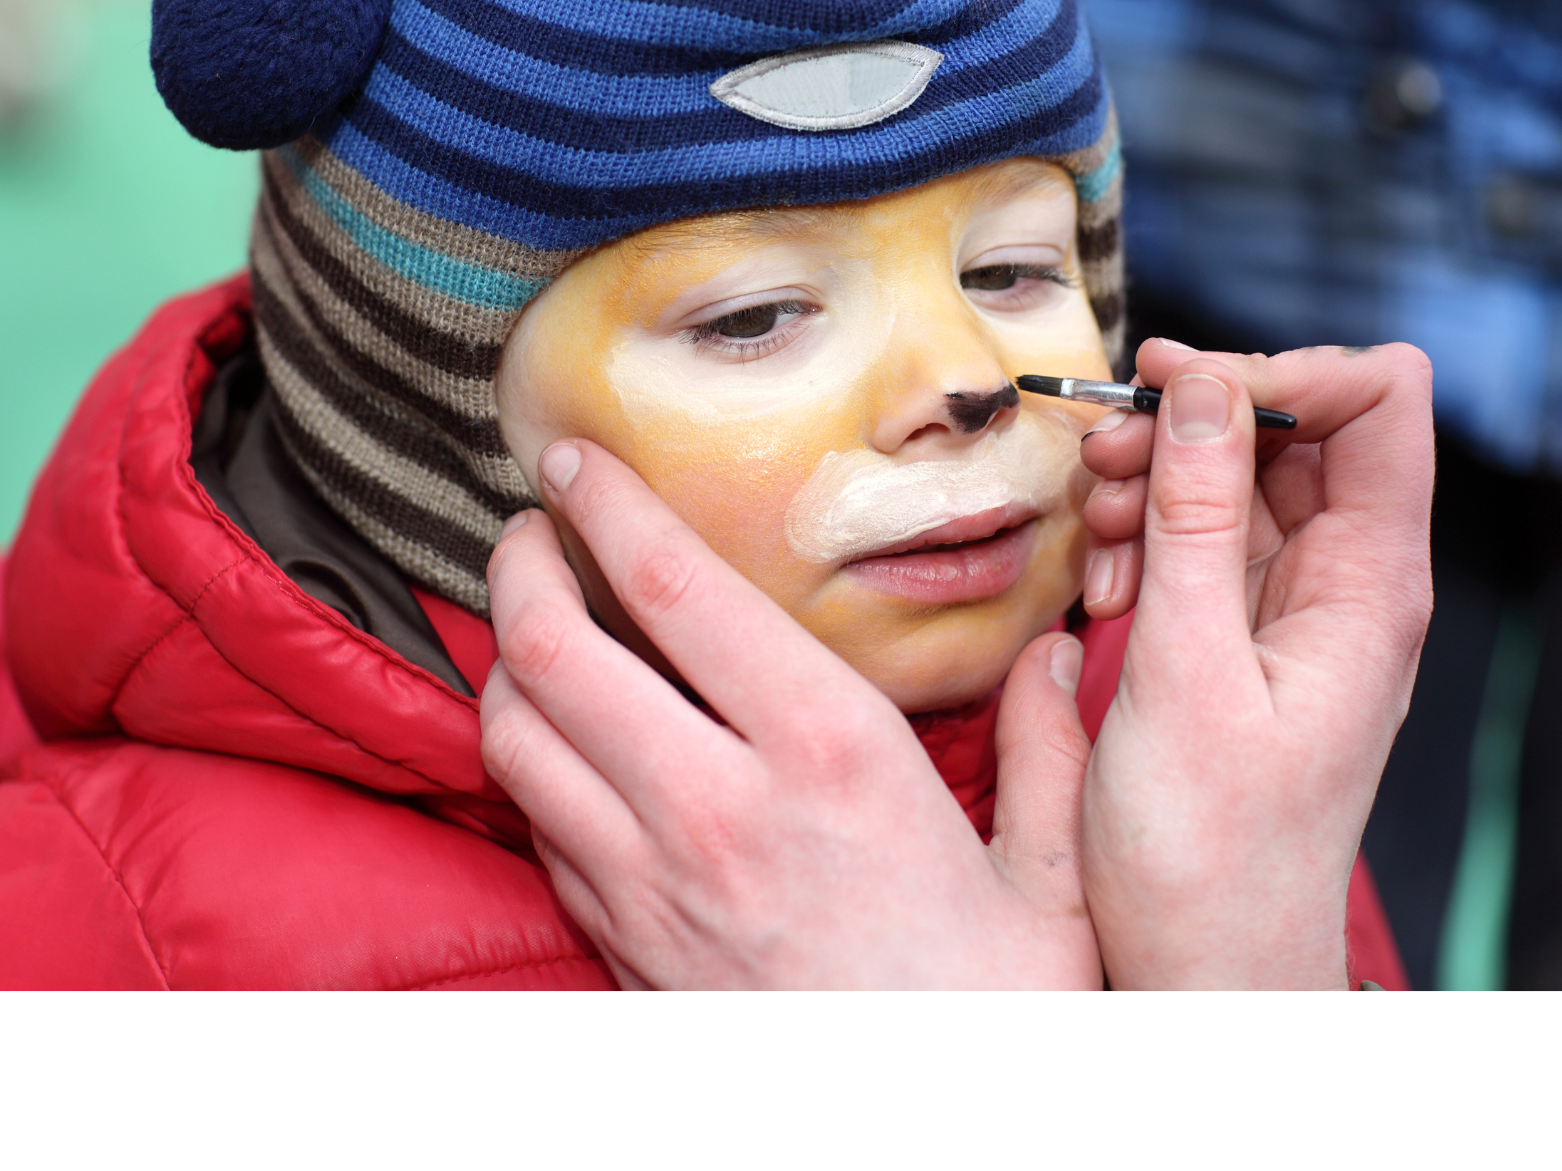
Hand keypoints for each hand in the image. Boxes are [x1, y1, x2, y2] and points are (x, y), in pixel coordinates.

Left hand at [478, 440, 1101, 988]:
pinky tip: (563, 741)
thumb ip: (1049, 754)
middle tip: (530, 528)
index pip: (678, 591)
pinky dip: (528, 763)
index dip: (607, 507)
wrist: (926, 1150)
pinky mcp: (622, 947)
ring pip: (517, 739)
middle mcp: (716, 807)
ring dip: (505, 662)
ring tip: (529, 620)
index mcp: (828, 756)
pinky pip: (537, 828)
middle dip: (521, 568)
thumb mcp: (1056, 884)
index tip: (575, 459)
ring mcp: (651, 885)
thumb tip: (1056, 659)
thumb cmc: (995, 1019)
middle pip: (556, 652)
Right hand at [1075, 340, 1433, 987]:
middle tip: (1103, 458)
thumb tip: (1206, 385)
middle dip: (1192, 423)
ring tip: (1099, 541)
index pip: (1382, 400)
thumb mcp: (1186, 671)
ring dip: (1153, 482)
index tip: (1180, 392)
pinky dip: (1145, 536)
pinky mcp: (1242, 628)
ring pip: (1234, 474)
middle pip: (1292, 424)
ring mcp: (1293, 603)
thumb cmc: (1210, 851)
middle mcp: (1346, 579)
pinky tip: (1106, 586)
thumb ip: (1199, 518)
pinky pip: (1199, 535)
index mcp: (1371, 584)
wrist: (1203, 960)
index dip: (1287, 371)